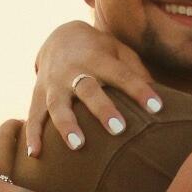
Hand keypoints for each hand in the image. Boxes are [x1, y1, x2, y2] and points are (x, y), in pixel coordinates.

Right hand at [24, 22, 160, 157]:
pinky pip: (33, 116)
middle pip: (88, 89)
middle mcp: (74, 70)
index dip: (139, 90)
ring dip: (67, 125)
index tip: (157, 107)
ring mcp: (53, 83)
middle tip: (118, 128)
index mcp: (98, 58)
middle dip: (102, 109)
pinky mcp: (38, 94)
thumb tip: (160, 99)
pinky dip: (32, 135)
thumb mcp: (119, 51)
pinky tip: (36, 155)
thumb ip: (136, 72)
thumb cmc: (100, 51)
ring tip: (78, 146)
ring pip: (58, 105)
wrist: (60, 37)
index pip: (122, 74)